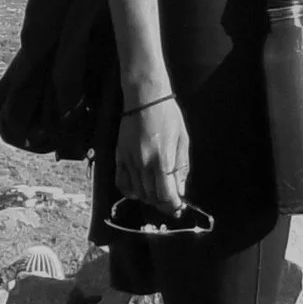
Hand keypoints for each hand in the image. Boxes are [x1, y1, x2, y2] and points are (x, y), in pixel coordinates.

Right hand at [115, 95, 189, 217]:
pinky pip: (121, 182)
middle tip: (171, 203)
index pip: (166, 193)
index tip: (178, 206)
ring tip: (158, 195)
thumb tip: (179, 189)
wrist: (145, 97)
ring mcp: (130, 160)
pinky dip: (130, 191)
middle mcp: (144, 162)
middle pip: (152, 196)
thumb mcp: (182, 139)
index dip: (173, 204)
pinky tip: (139, 190)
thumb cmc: (167, 115)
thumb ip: (181, 166)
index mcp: (163, 157)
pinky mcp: (120, 156)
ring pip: (138, 192)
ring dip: (150, 198)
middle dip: (163, 203)